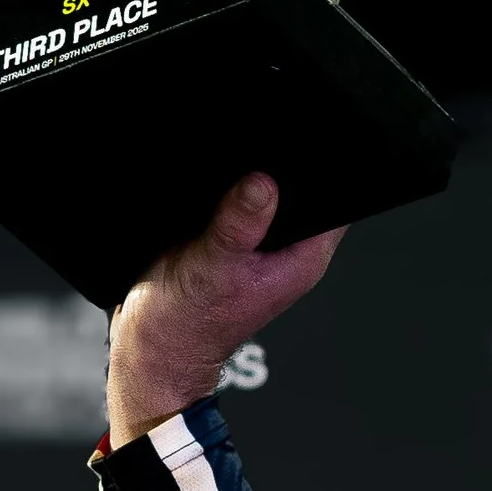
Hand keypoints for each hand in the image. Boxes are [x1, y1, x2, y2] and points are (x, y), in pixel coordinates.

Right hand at [106, 176, 347, 446]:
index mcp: (302, 261)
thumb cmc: (189, 320)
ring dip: (254, 180)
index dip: (326, 172)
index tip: (301, 148)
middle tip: (256, 154)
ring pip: (271, 196)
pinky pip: (241, 204)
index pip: (337, 203)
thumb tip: (263, 184)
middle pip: (304, 193)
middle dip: (285, 169)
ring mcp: (262, 248)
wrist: (154, 343)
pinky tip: (214, 187)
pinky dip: (230, 192)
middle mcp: (289, 253)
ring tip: (233, 170)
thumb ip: (240, 223)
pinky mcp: (234, 241)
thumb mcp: (214, 264)